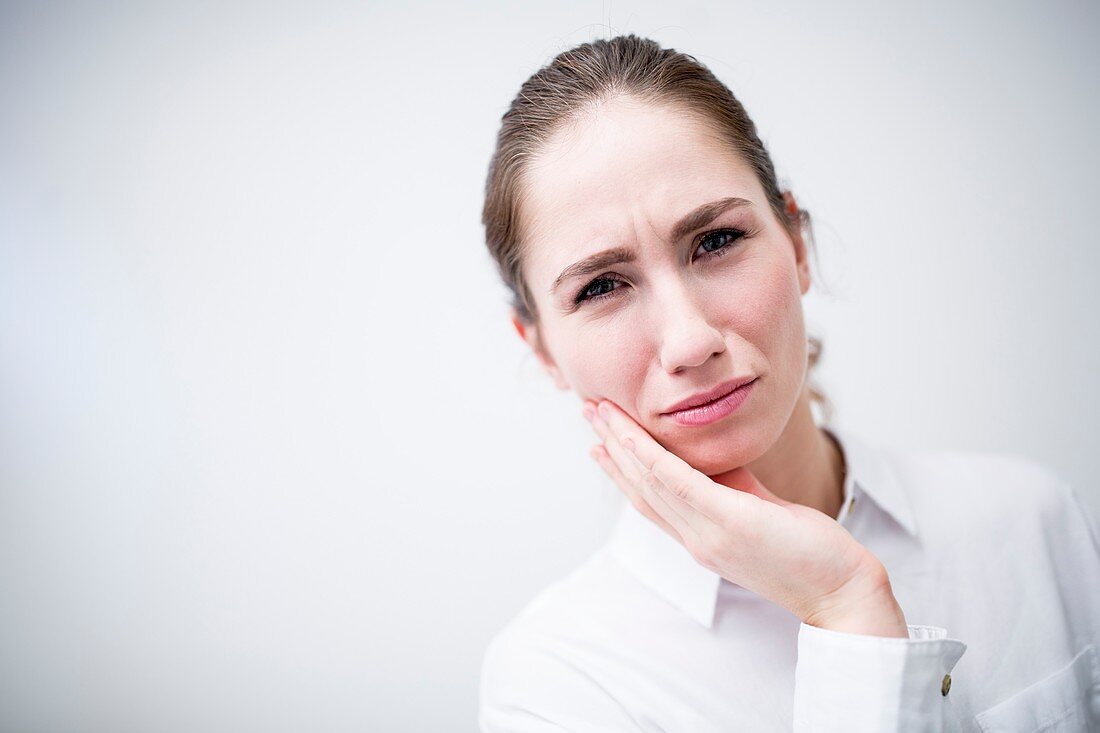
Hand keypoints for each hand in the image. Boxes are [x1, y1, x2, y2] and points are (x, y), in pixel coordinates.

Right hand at [583, 399, 907, 637]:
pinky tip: (632, 436)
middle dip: (610, 447)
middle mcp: (695, 538)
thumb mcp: (759, 511)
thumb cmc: (807, 551)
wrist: (839, 589)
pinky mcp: (728, 523)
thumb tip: (715, 459)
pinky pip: (678, 483)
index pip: (648, 500)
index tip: (597, 444)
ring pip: (650, 481)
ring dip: (619, 443)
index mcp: (699, 537)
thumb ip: (733, 486)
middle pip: (639, 487)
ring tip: (598, 411)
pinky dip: (650, 457)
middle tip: (587, 412)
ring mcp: (707, 533)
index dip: (619, 470)